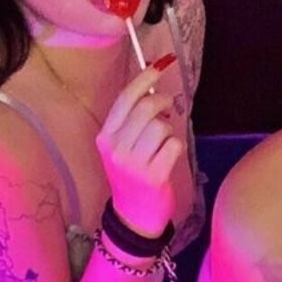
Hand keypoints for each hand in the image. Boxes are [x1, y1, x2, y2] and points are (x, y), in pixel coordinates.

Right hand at [96, 60, 182, 237]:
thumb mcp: (121, 147)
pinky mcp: (153, 175)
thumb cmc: (131, 175)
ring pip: (161, 126)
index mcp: (105, 137)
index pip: (125, 99)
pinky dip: (175, 147)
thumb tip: (152, 86)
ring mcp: (134, 163)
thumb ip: (131, 120)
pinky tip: (167, 158)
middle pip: (146, 108)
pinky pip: (173, 144)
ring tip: (162, 143)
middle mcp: (116, 148)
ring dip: (168, 130)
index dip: (144, 78)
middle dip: (162, 101)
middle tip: (167, 105)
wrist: (133, 215)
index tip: (159, 65)